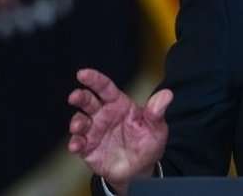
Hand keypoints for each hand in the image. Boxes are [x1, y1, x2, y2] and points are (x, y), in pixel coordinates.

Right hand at [67, 69, 172, 193]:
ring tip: (79, 126)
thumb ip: (157, 112)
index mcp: (119, 105)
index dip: (94, 79)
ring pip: (80, 121)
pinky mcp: (89, 148)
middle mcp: (104, 115)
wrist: (141, 169)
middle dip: (80, 97)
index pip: (105, 88)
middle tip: (75, 96)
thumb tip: (167, 94)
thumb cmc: (148, 143)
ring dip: (77, 122)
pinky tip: (77, 145)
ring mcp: (94, 131)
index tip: (82, 74)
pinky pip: (78, 144)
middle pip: (88, 101)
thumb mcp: (156, 128)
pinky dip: (75, 143)